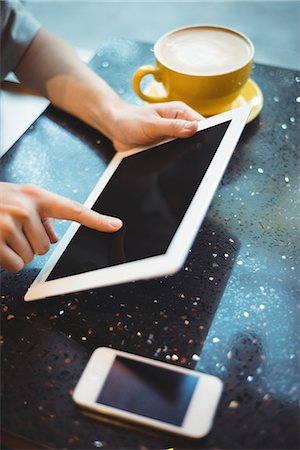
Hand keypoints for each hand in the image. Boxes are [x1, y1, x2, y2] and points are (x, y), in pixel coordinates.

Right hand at [0, 182, 121, 271]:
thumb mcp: (19, 201)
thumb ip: (40, 217)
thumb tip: (55, 237)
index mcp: (36, 196)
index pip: (73, 209)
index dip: (96, 219)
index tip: (116, 225)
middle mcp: (26, 207)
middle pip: (47, 246)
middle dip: (31, 244)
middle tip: (12, 232)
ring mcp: (10, 222)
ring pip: (32, 257)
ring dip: (17, 253)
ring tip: (2, 236)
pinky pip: (17, 265)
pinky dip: (8, 262)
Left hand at [108, 101, 203, 151]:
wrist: (115, 128)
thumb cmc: (130, 120)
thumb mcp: (152, 124)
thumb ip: (173, 127)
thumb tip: (194, 128)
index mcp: (180, 112)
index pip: (201, 123)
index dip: (205, 133)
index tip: (207, 144)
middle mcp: (179, 124)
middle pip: (196, 138)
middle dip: (194, 147)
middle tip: (185, 153)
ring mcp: (174, 137)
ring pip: (187, 149)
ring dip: (182, 155)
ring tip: (171, 155)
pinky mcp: (167, 147)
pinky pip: (176, 156)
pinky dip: (173, 160)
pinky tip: (167, 162)